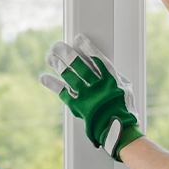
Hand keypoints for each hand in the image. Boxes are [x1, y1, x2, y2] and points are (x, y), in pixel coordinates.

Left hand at [40, 35, 144, 160]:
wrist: (118, 129)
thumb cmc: (124, 108)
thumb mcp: (125, 88)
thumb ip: (113, 75)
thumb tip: (101, 63)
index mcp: (111, 79)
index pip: (97, 59)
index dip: (87, 47)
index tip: (78, 38)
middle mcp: (98, 86)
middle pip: (78, 65)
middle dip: (66, 53)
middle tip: (57, 46)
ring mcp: (87, 96)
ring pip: (68, 76)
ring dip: (57, 65)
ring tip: (49, 57)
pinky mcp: (77, 106)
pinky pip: (62, 92)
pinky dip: (52, 84)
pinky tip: (44, 77)